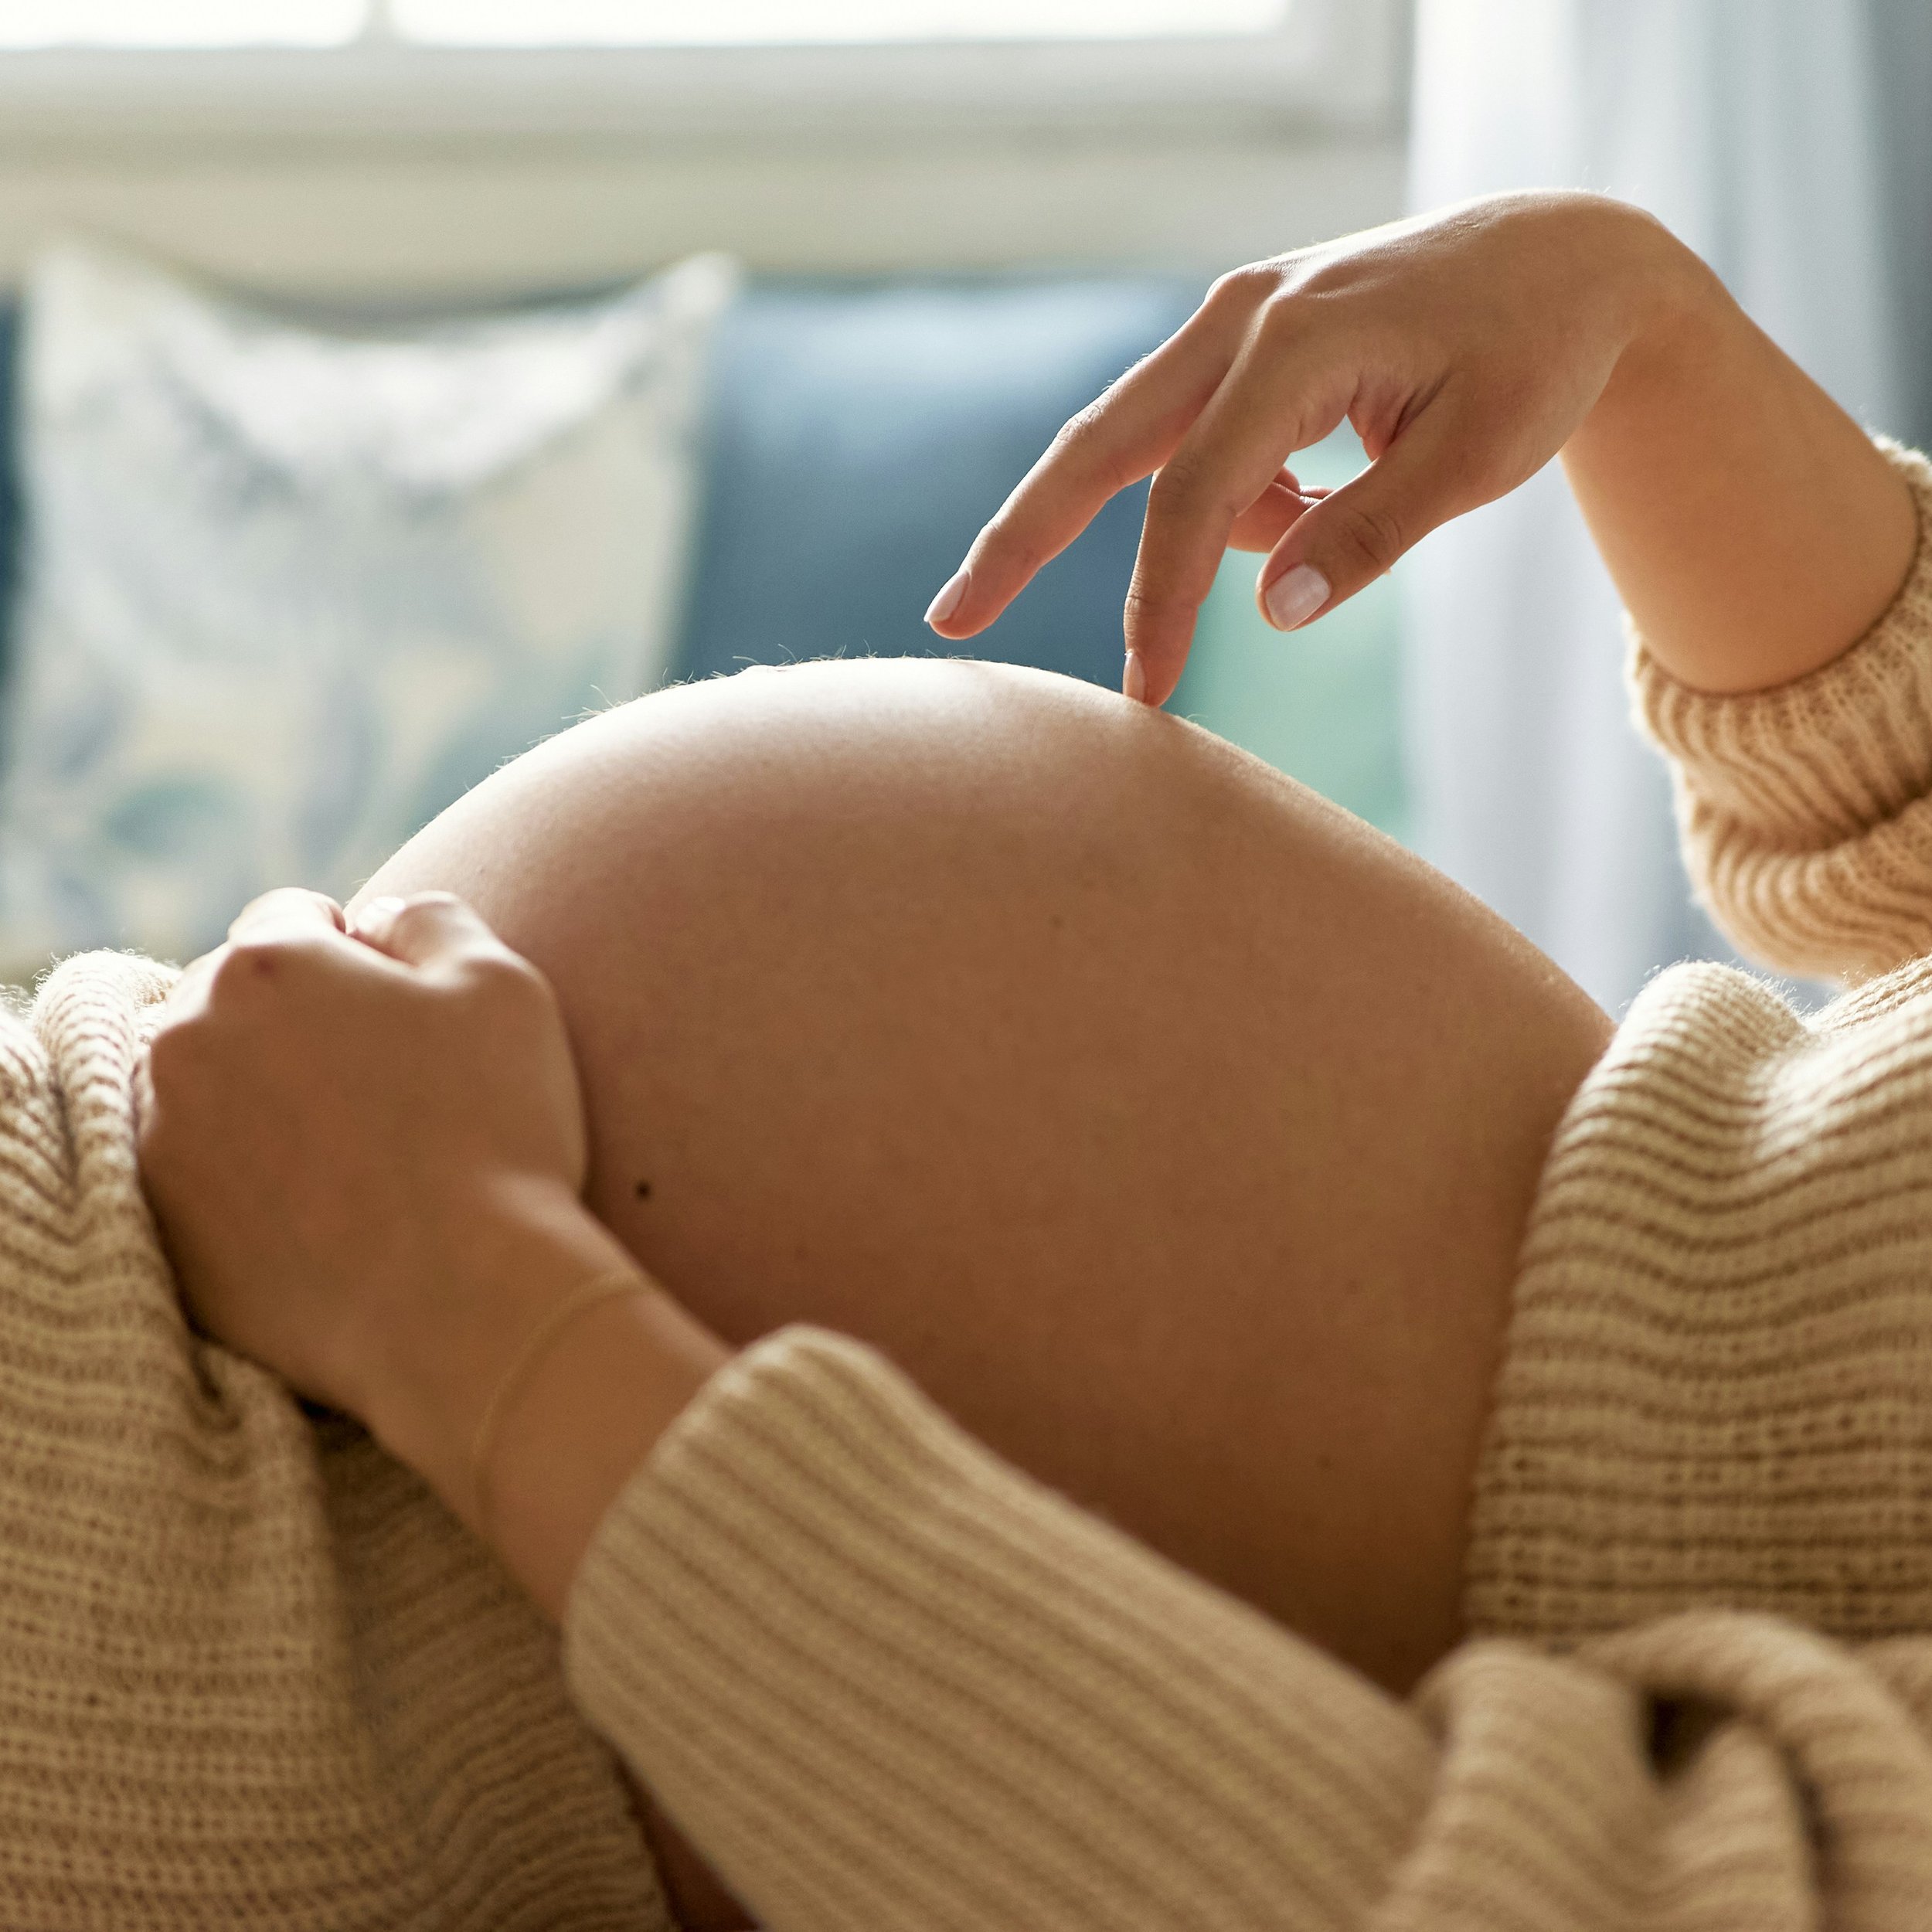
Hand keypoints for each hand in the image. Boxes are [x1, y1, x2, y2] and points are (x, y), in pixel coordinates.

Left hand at [137, 886, 610, 1431]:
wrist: (467, 1301)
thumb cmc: (498, 1132)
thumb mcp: (504, 985)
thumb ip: (431, 918)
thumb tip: (380, 918)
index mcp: (267, 965)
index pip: (293, 918)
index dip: (358, 954)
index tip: (406, 1012)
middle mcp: (187, 1040)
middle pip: (234, 997)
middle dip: (294, 1020)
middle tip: (383, 1085)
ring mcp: (164, 1141)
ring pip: (205, 1084)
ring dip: (258, 1094)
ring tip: (349, 1149)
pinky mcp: (167, 1230)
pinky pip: (197, 1174)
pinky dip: (242, 1176)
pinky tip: (322, 1206)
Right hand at [926, 189, 1696, 704]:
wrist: (1569, 258)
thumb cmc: (1537, 355)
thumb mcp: (1480, 457)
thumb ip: (1370, 534)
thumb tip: (1270, 613)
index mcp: (1296, 339)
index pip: (1193, 496)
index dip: (1159, 604)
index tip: (1146, 698)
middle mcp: (1241, 317)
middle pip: (1097, 446)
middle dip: (1020, 539)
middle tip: (949, 622)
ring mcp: (1235, 320)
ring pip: (1144, 446)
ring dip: (1199, 526)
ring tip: (1358, 492)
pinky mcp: (1245, 338)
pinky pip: (1206, 441)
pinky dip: (1242, 495)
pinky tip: (1335, 482)